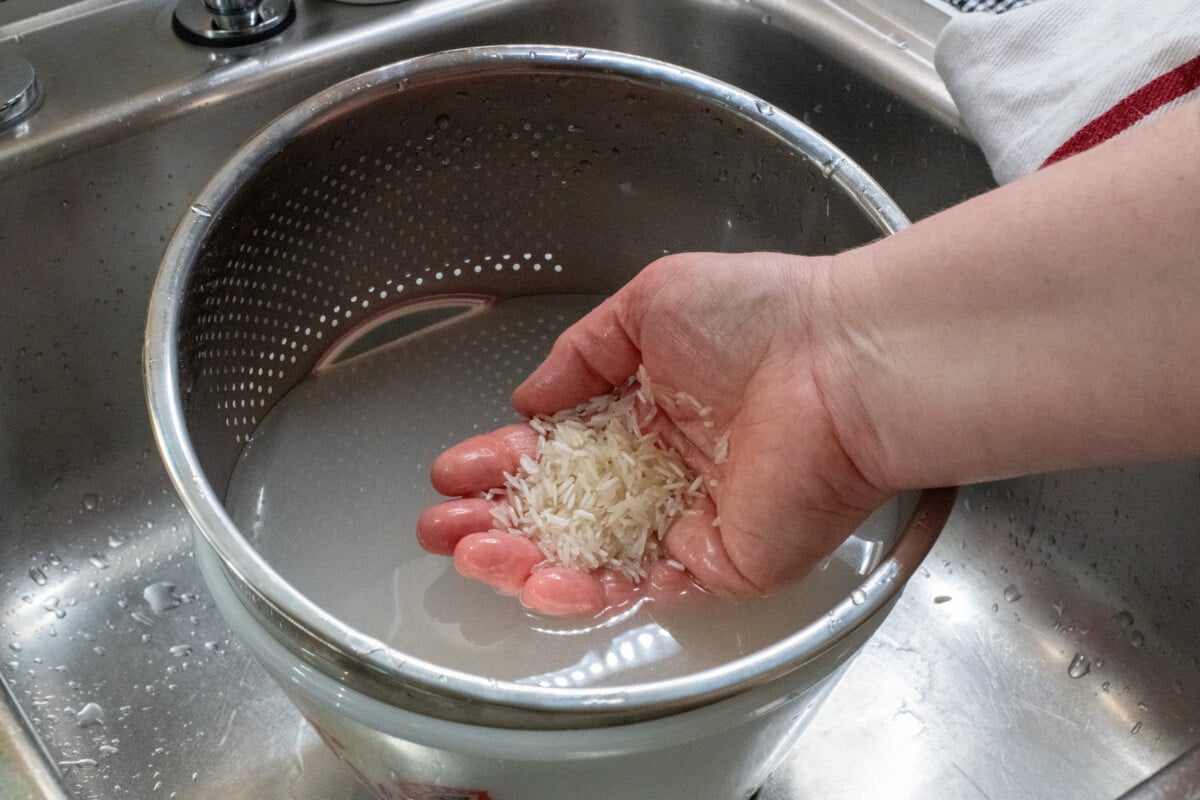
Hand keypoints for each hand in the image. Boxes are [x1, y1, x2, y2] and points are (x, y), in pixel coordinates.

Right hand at [417, 252, 892, 615]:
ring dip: (524, 559)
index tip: (454, 467)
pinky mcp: (721, 560)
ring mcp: (691, 519)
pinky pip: (642, 585)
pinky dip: (584, 588)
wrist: (843, 360)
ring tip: (467, 553)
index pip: (560, 446)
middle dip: (497, 518)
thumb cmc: (761, 316)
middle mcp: (666, 467)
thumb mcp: (650, 303)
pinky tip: (532, 577)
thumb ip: (581, 353)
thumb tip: (529, 397)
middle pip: (565, 509)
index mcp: (651, 407)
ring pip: (592, 555)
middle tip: (441, 526)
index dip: (503, 460)